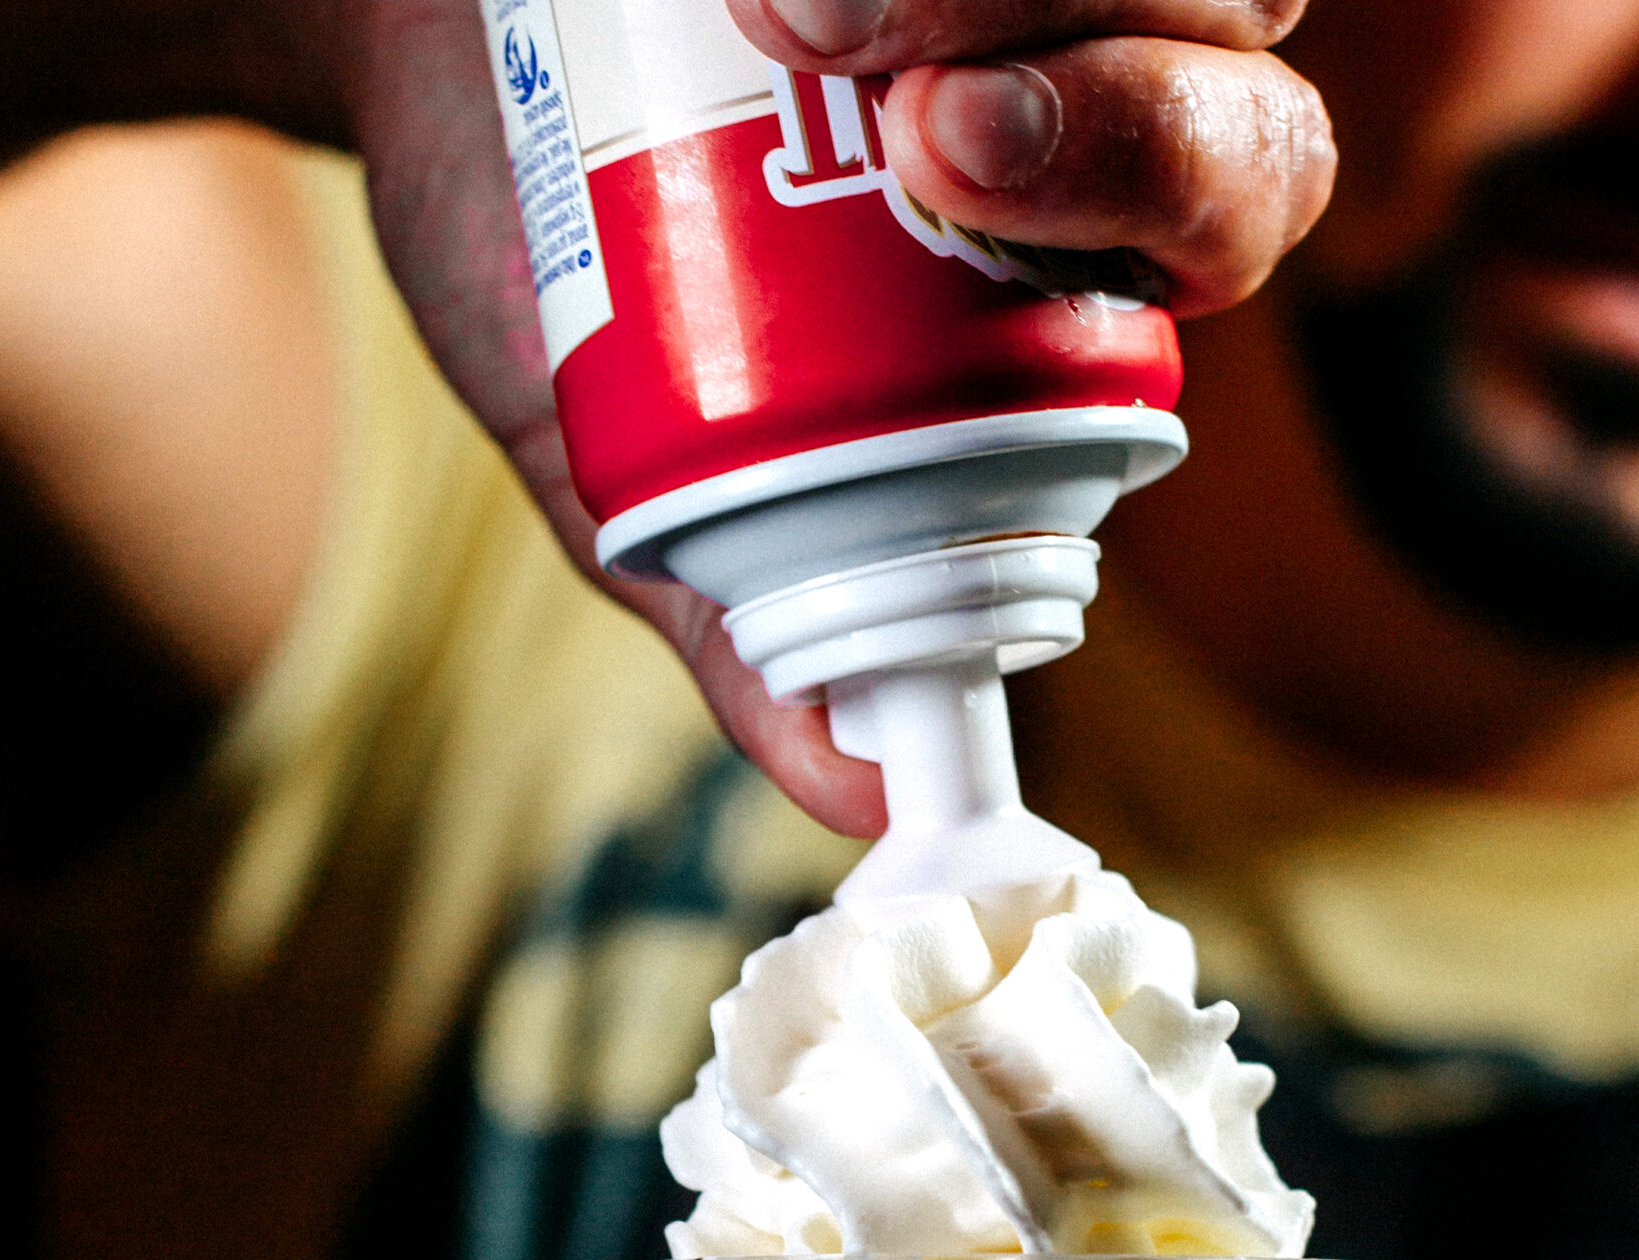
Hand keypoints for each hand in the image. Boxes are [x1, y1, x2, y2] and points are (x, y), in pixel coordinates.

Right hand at [0, 0, 1327, 831]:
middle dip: (1105, 78)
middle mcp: (1108, 47)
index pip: (1231, 199)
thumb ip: (764, 618)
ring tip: (786, 6)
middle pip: (1242, 54)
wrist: (396, 24)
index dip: (1156, 177)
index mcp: (1074, 239)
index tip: (956, 170)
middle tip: (905, 107)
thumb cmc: (543, 232)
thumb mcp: (647, 460)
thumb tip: (869, 801)